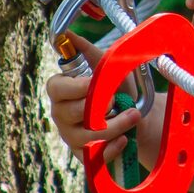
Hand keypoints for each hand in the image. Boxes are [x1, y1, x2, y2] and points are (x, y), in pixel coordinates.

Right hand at [44, 32, 140, 161]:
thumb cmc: (117, 86)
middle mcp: (61, 114)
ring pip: (86, 135)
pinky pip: (93, 158)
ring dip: (115, 125)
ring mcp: (70, 136)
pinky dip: (112, 149)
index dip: (78, 86)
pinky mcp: (83, 155)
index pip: (56, 88)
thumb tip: (68, 34)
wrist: (137, 114)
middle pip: (72, 113)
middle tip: (117, 100)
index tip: (96, 82)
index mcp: (61, 90)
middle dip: (99, 105)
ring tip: (133, 115)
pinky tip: (125, 139)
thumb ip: (87, 50)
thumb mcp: (106, 65)